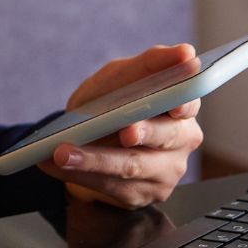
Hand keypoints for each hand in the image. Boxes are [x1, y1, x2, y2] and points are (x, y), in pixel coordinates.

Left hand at [38, 43, 203, 209]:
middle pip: (167, 136)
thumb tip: (185, 53)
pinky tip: (58, 163)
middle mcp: (182, 139)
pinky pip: (114, 186)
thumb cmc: (112, 101)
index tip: (176, 104)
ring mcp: (167, 170)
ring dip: (95, 159)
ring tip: (63, 152)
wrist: (89, 137)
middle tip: (126, 132)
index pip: (190, 100)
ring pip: (134, 165)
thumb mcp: (122, 76)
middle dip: (144, 132)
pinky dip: (82, 173)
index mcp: (182, 104)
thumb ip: (149, 64)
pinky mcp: (145, 194)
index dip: (184, 103)